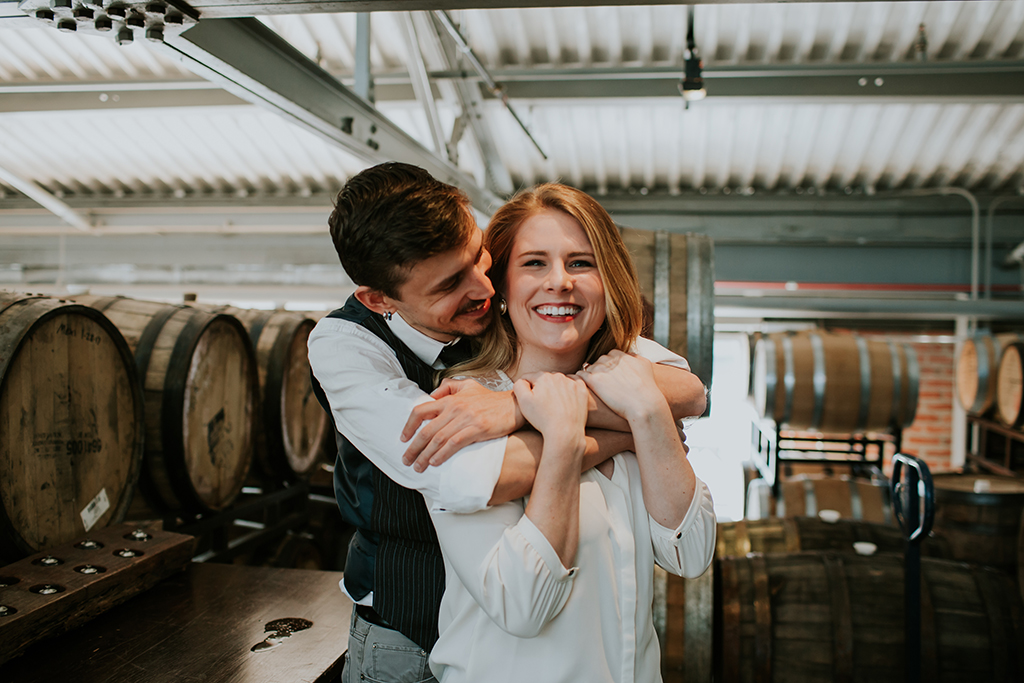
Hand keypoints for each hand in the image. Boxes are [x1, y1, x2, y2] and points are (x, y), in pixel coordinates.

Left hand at [401, 378, 523, 471]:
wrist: (514, 405)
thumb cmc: (492, 399)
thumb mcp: (469, 385)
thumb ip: (449, 387)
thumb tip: (432, 395)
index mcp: (450, 399)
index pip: (420, 410)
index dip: (408, 426)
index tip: (403, 438)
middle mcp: (455, 408)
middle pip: (426, 430)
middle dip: (413, 448)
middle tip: (406, 459)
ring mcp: (465, 418)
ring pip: (438, 439)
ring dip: (425, 455)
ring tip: (419, 466)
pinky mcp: (477, 429)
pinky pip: (454, 443)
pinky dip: (442, 454)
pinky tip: (436, 462)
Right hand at [512, 373, 588, 448]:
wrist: (565, 432)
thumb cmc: (543, 419)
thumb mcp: (523, 401)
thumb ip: (519, 385)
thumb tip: (523, 380)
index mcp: (543, 377)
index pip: (529, 378)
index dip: (527, 389)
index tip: (531, 401)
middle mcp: (558, 376)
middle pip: (545, 379)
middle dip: (542, 389)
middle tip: (543, 405)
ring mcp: (572, 382)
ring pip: (559, 382)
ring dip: (556, 389)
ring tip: (554, 405)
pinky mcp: (582, 390)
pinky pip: (573, 386)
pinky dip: (569, 391)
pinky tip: (565, 402)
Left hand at [576, 351, 665, 422]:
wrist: (644, 404)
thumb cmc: (647, 388)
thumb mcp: (645, 365)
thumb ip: (635, 356)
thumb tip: (629, 355)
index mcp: (620, 354)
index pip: (610, 356)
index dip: (610, 367)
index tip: (612, 377)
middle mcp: (609, 359)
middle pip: (599, 362)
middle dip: (600, 371)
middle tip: (604, 384)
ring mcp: (599, 368)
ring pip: (588, 368)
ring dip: (590, 376)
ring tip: (593, 387)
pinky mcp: (592, 379)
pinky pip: (579, 375)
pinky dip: (579, 380)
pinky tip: (582, 388)